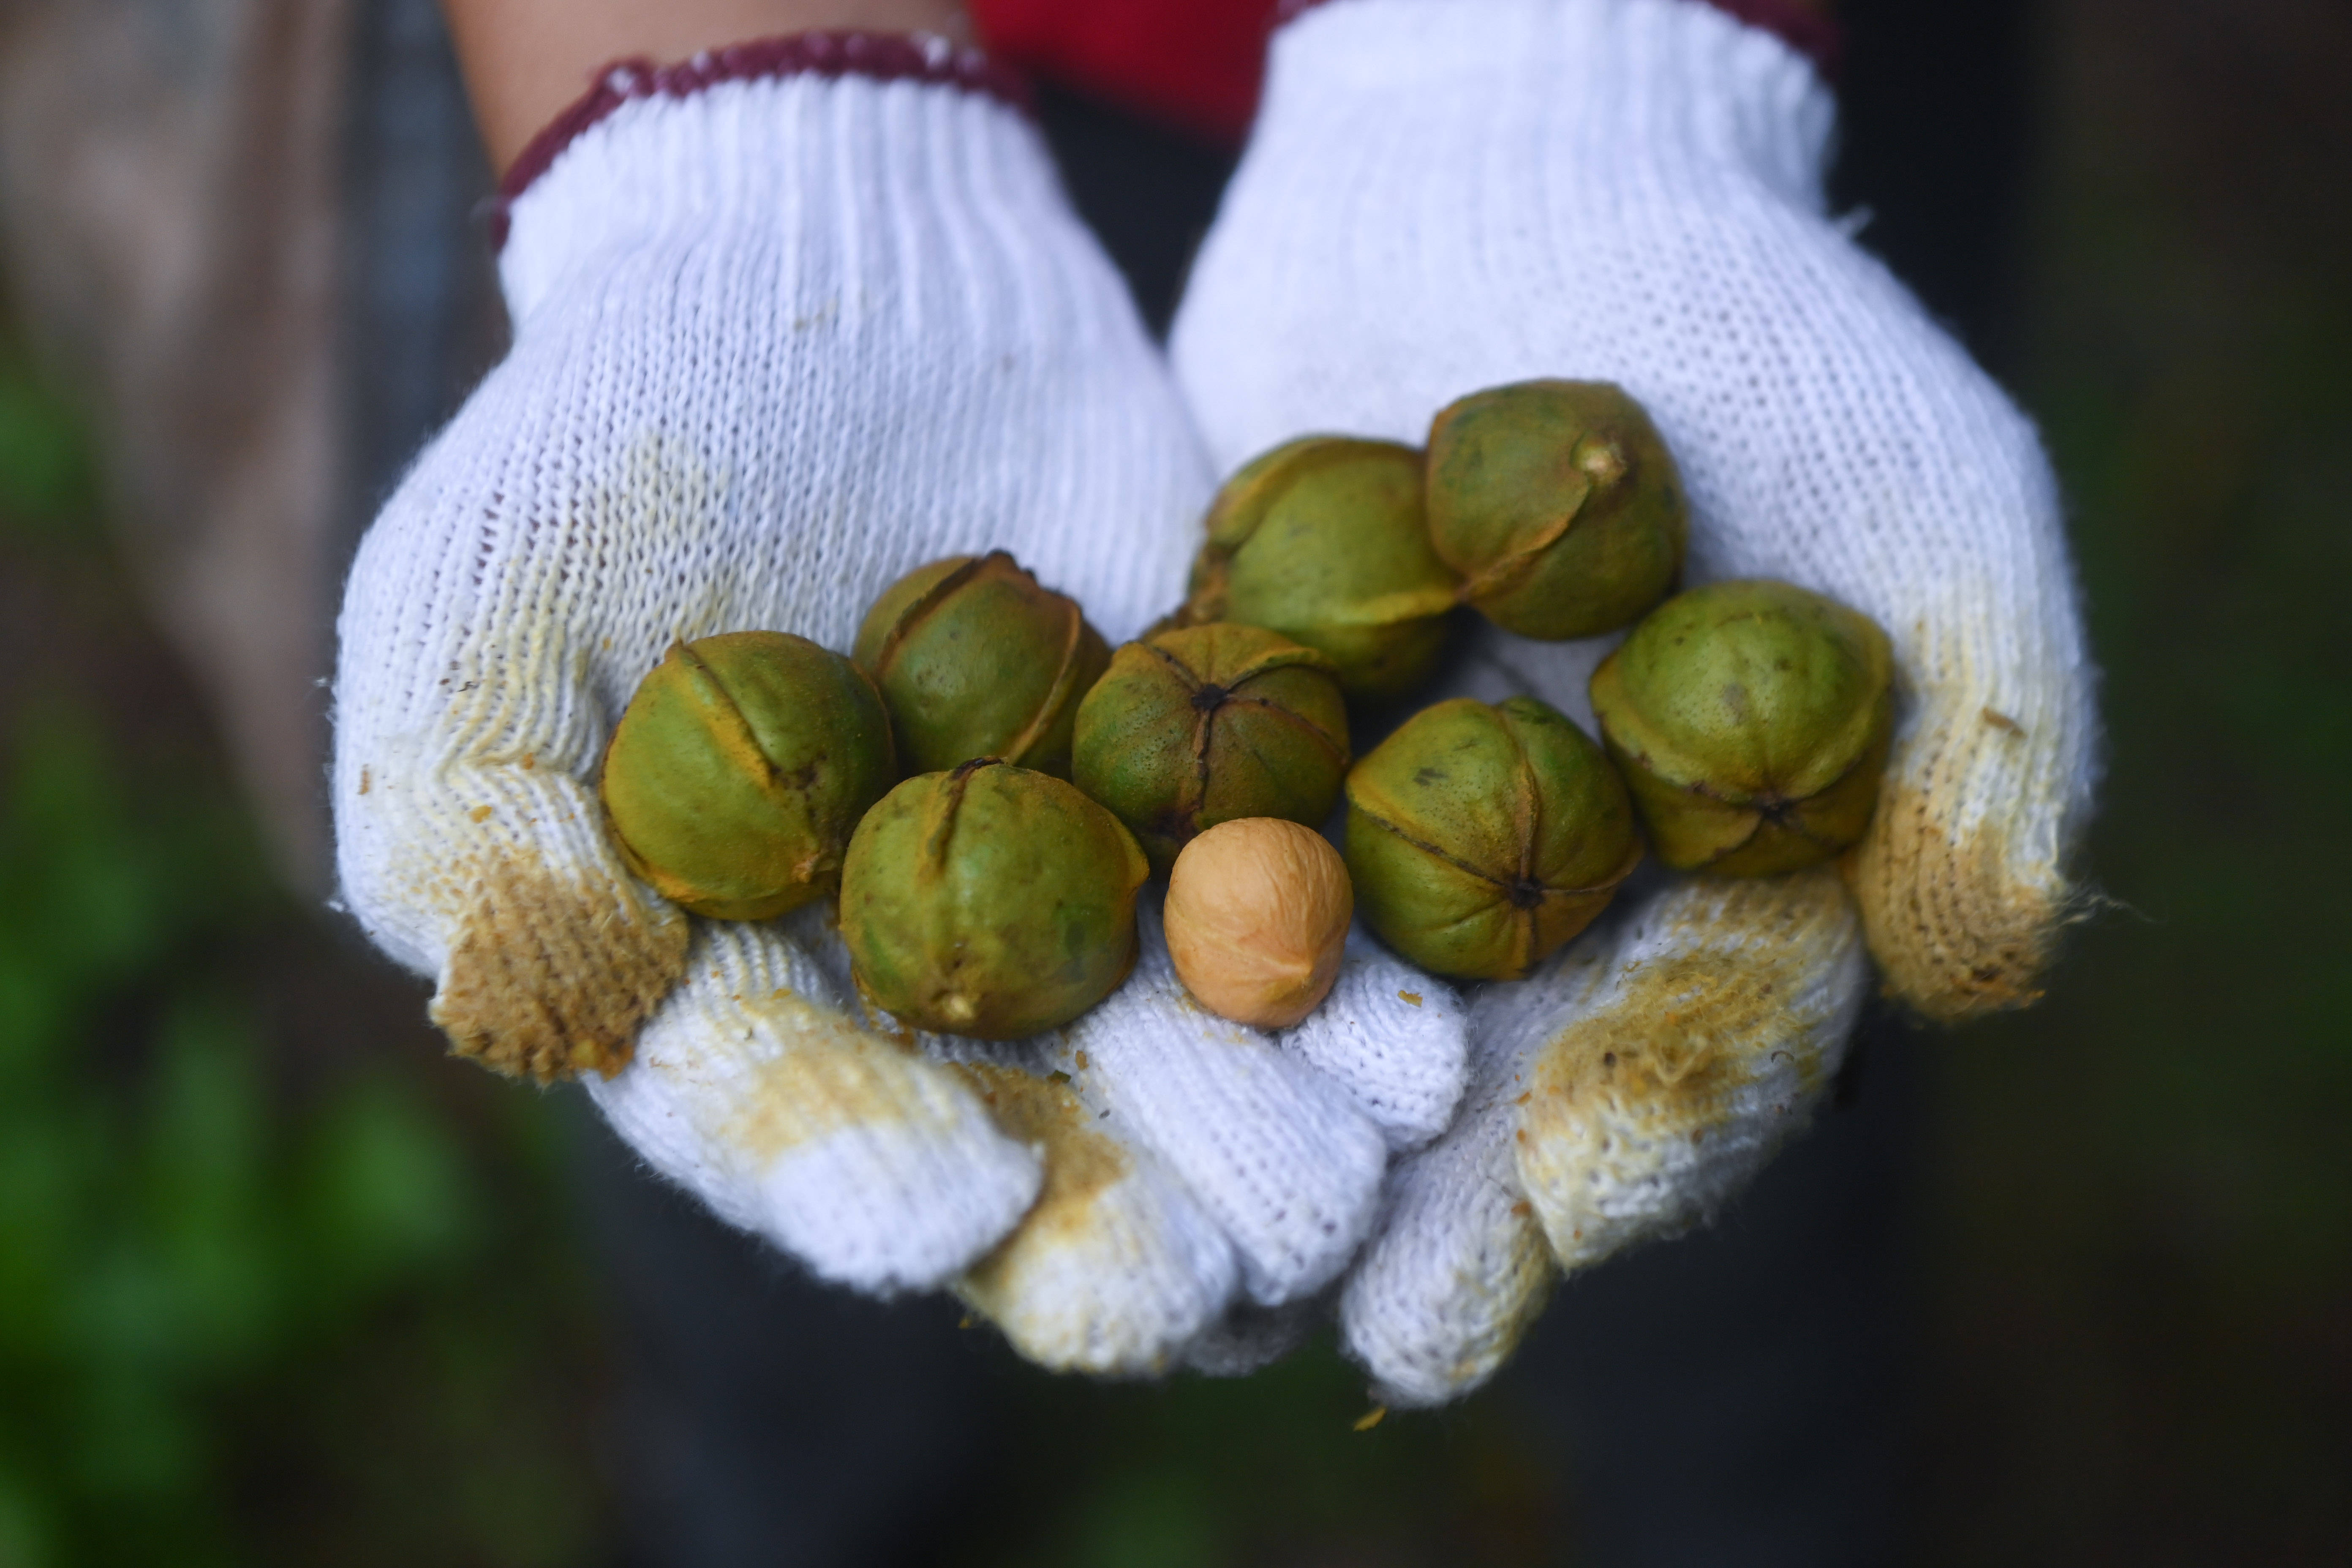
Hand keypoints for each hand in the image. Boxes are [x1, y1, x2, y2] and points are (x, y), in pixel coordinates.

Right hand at [333, 47, 1465, 1373]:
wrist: (846, 280)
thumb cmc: (616, 431)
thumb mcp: (479, 601)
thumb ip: (473, 817)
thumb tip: (539, 1009)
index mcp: (720, 975)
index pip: (777, 1104)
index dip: (846, 1164)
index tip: (944, 1220)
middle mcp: (902, 982)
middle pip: (1003, 1137)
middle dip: (1099, 1223)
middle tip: (1190, 1291)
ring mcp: (1068, 909)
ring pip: (1172, 1068)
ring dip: (1264, 1137)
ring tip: (1351, 1177)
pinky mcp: (1200, 815)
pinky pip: (1282, 922)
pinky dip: (1351, 990)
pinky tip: (1424, 1046)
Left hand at [1170, 0, 2096, 1400]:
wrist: (1520, 175)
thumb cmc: (1763, 324)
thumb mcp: (1923, 500)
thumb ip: (1979, 736)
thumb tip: (1987, 973)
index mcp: (1715, 881)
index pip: (1691, 1048)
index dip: (1636, 1144)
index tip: (1556, 1225)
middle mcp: (1534, 892)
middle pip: (1485, 1084)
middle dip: (1429, 1207)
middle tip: (1372, 1323)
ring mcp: (1366, 830)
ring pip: (1311, 1024)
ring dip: (1253, 1142)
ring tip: (1183, 1271)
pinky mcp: (1218, 750)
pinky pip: (1165, 880)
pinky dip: (1118, 969)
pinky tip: (1054, 1070)